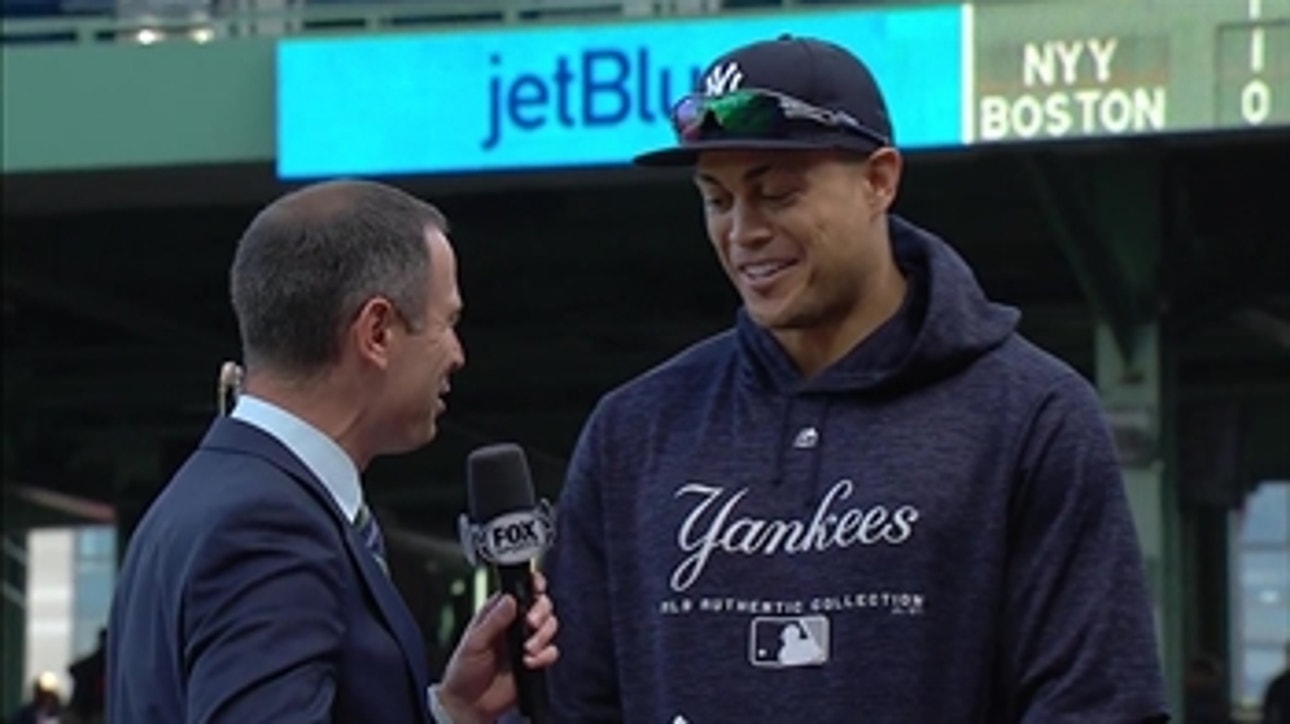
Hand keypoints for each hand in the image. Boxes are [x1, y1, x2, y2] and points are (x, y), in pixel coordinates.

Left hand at [437, 569, 558, 722]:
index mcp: (498, 613)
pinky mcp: (535, 661)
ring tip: (527, 649)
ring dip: (543, 636)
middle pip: (542, 605)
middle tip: (531, 623)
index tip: (538, 587)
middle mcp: (515, 624)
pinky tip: (529, 663)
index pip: (521, 590)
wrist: (470, 704)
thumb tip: (510, 598)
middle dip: (541, 612)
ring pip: (550, 626)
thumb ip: (493, 621)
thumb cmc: (464, 670)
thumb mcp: (474, 642)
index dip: (534, 584)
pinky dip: (544, 656)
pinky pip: (551, 652)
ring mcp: (526, 642)